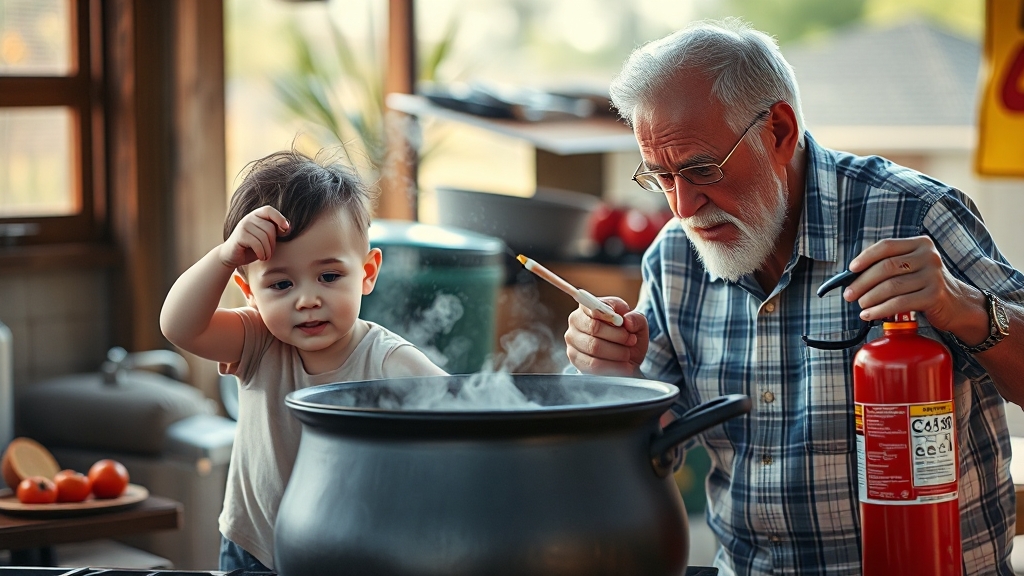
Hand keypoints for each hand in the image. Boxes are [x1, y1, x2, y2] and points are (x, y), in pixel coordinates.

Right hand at [218, 206, 289, 267]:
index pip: (269, 210)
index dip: (279, 218)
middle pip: (270, 228)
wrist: (232, 256)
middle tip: (270, 252)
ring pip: (264, 237)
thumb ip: (274, 232)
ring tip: (265, 256)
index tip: (286, 228)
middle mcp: (249, 218)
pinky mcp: (240, 236)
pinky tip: (261, 257)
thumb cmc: (251, 247)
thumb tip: (288, 227)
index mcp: (256, 216)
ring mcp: (243, 226)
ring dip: (268, 250)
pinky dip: (262, 253)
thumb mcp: (265, 239)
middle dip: (273, 243)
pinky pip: (257, 243)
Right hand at [565, 297, 648, 375]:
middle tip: (631, 340)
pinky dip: (613, 366)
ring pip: (594, 347)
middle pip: (594, 328)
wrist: (626, 357)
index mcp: (588, 306)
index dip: (608, 315)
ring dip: (617, 352)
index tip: (622, 323)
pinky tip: (623, 365)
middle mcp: (576, 321)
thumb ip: (636, 318)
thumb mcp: (638, 324)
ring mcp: (573, 341)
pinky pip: (593, 364)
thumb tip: (627, 321)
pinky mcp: (575, 360)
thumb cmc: (628, 336)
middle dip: (618, 336)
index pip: (593, 307)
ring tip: (627, 353)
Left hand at [846, 236, 984, 334]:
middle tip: (849, 294)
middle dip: (862, 282)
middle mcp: (929, 256)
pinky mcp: (934, 295)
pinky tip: (869, 315)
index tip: (851, 269)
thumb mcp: (912, 268)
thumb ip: (890, 265)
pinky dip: (880, 310)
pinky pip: (899, 303)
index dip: (866, 257)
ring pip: (891, 286)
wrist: (957, 304)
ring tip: (860, 305)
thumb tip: (853, 275)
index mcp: (920, 244)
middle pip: (886, 267)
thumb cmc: (925, 285)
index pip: (886, 246)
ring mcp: (933, 275)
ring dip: (869, 298)